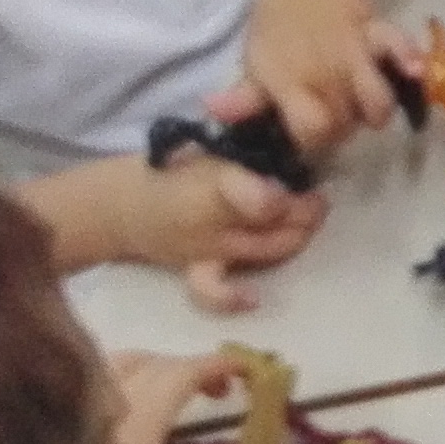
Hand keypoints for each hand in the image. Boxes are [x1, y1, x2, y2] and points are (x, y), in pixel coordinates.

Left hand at [79, 347, 248, 443]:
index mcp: (143, 413)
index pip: (186, 372)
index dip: (217, 365)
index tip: (243, 367)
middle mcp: (113, 392)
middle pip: (157, 360)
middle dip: (188, 368)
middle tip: (210, 390)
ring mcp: (80, 395)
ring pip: (121, 361)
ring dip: (150, 367)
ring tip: (160, 392)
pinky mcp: (53, 402)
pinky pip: (91, 373)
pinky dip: (113, 376)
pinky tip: (111, 404)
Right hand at [124, 146, 330, 312]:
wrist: (125, 203)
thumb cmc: (178, 166)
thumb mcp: (215, 144)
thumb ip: (254, 147)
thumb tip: (300, 149)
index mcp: (215, 179)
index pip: (249, 193)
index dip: (278, 197)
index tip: (304, 186)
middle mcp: (211, 219)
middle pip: (274, 224)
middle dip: (306, 212)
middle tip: (318, 197)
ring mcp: (206, 248)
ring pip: (265, 251)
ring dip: (294, 238)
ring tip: (308, 222)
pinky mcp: (196, 270)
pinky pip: (212, 291)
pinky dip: (232, 297)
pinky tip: (253, 299)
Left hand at [243, 0, 408, 155]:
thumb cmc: (277, 20)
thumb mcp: (256, 58)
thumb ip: (246, 96)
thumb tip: (215, 113)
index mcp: (287, 80)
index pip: (310, 130)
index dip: (313, 142)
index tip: (310, 135)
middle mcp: (321, 72)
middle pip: (346, 125)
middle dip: (343, 129)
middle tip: (335, 117)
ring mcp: (351, 54)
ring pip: (378, 103)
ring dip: (375, 110)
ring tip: (366, 106)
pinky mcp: (377, 35)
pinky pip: (400, 49)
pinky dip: (410, 60)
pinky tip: (414, 72)